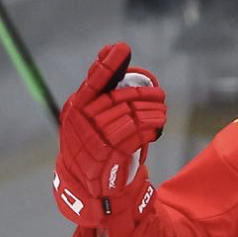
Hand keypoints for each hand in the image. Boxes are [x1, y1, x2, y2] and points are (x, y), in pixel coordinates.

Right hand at [52, 43, 165, 236]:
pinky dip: (148, 129)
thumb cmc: (95, 146)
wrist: (90, 188)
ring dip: (151, 113)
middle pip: (118, 100)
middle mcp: (80, 123)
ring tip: (162, 113)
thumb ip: (104, 92)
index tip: (122, 48)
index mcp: (76, 109)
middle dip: (143, 94)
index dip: (108, 65)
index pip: (93, 82)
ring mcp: (92, 140)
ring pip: (129, 117)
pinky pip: (132, 136)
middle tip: (160, 93)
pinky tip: (156, 128)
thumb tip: (113, 53)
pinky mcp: (106, 158)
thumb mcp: (94, 119)